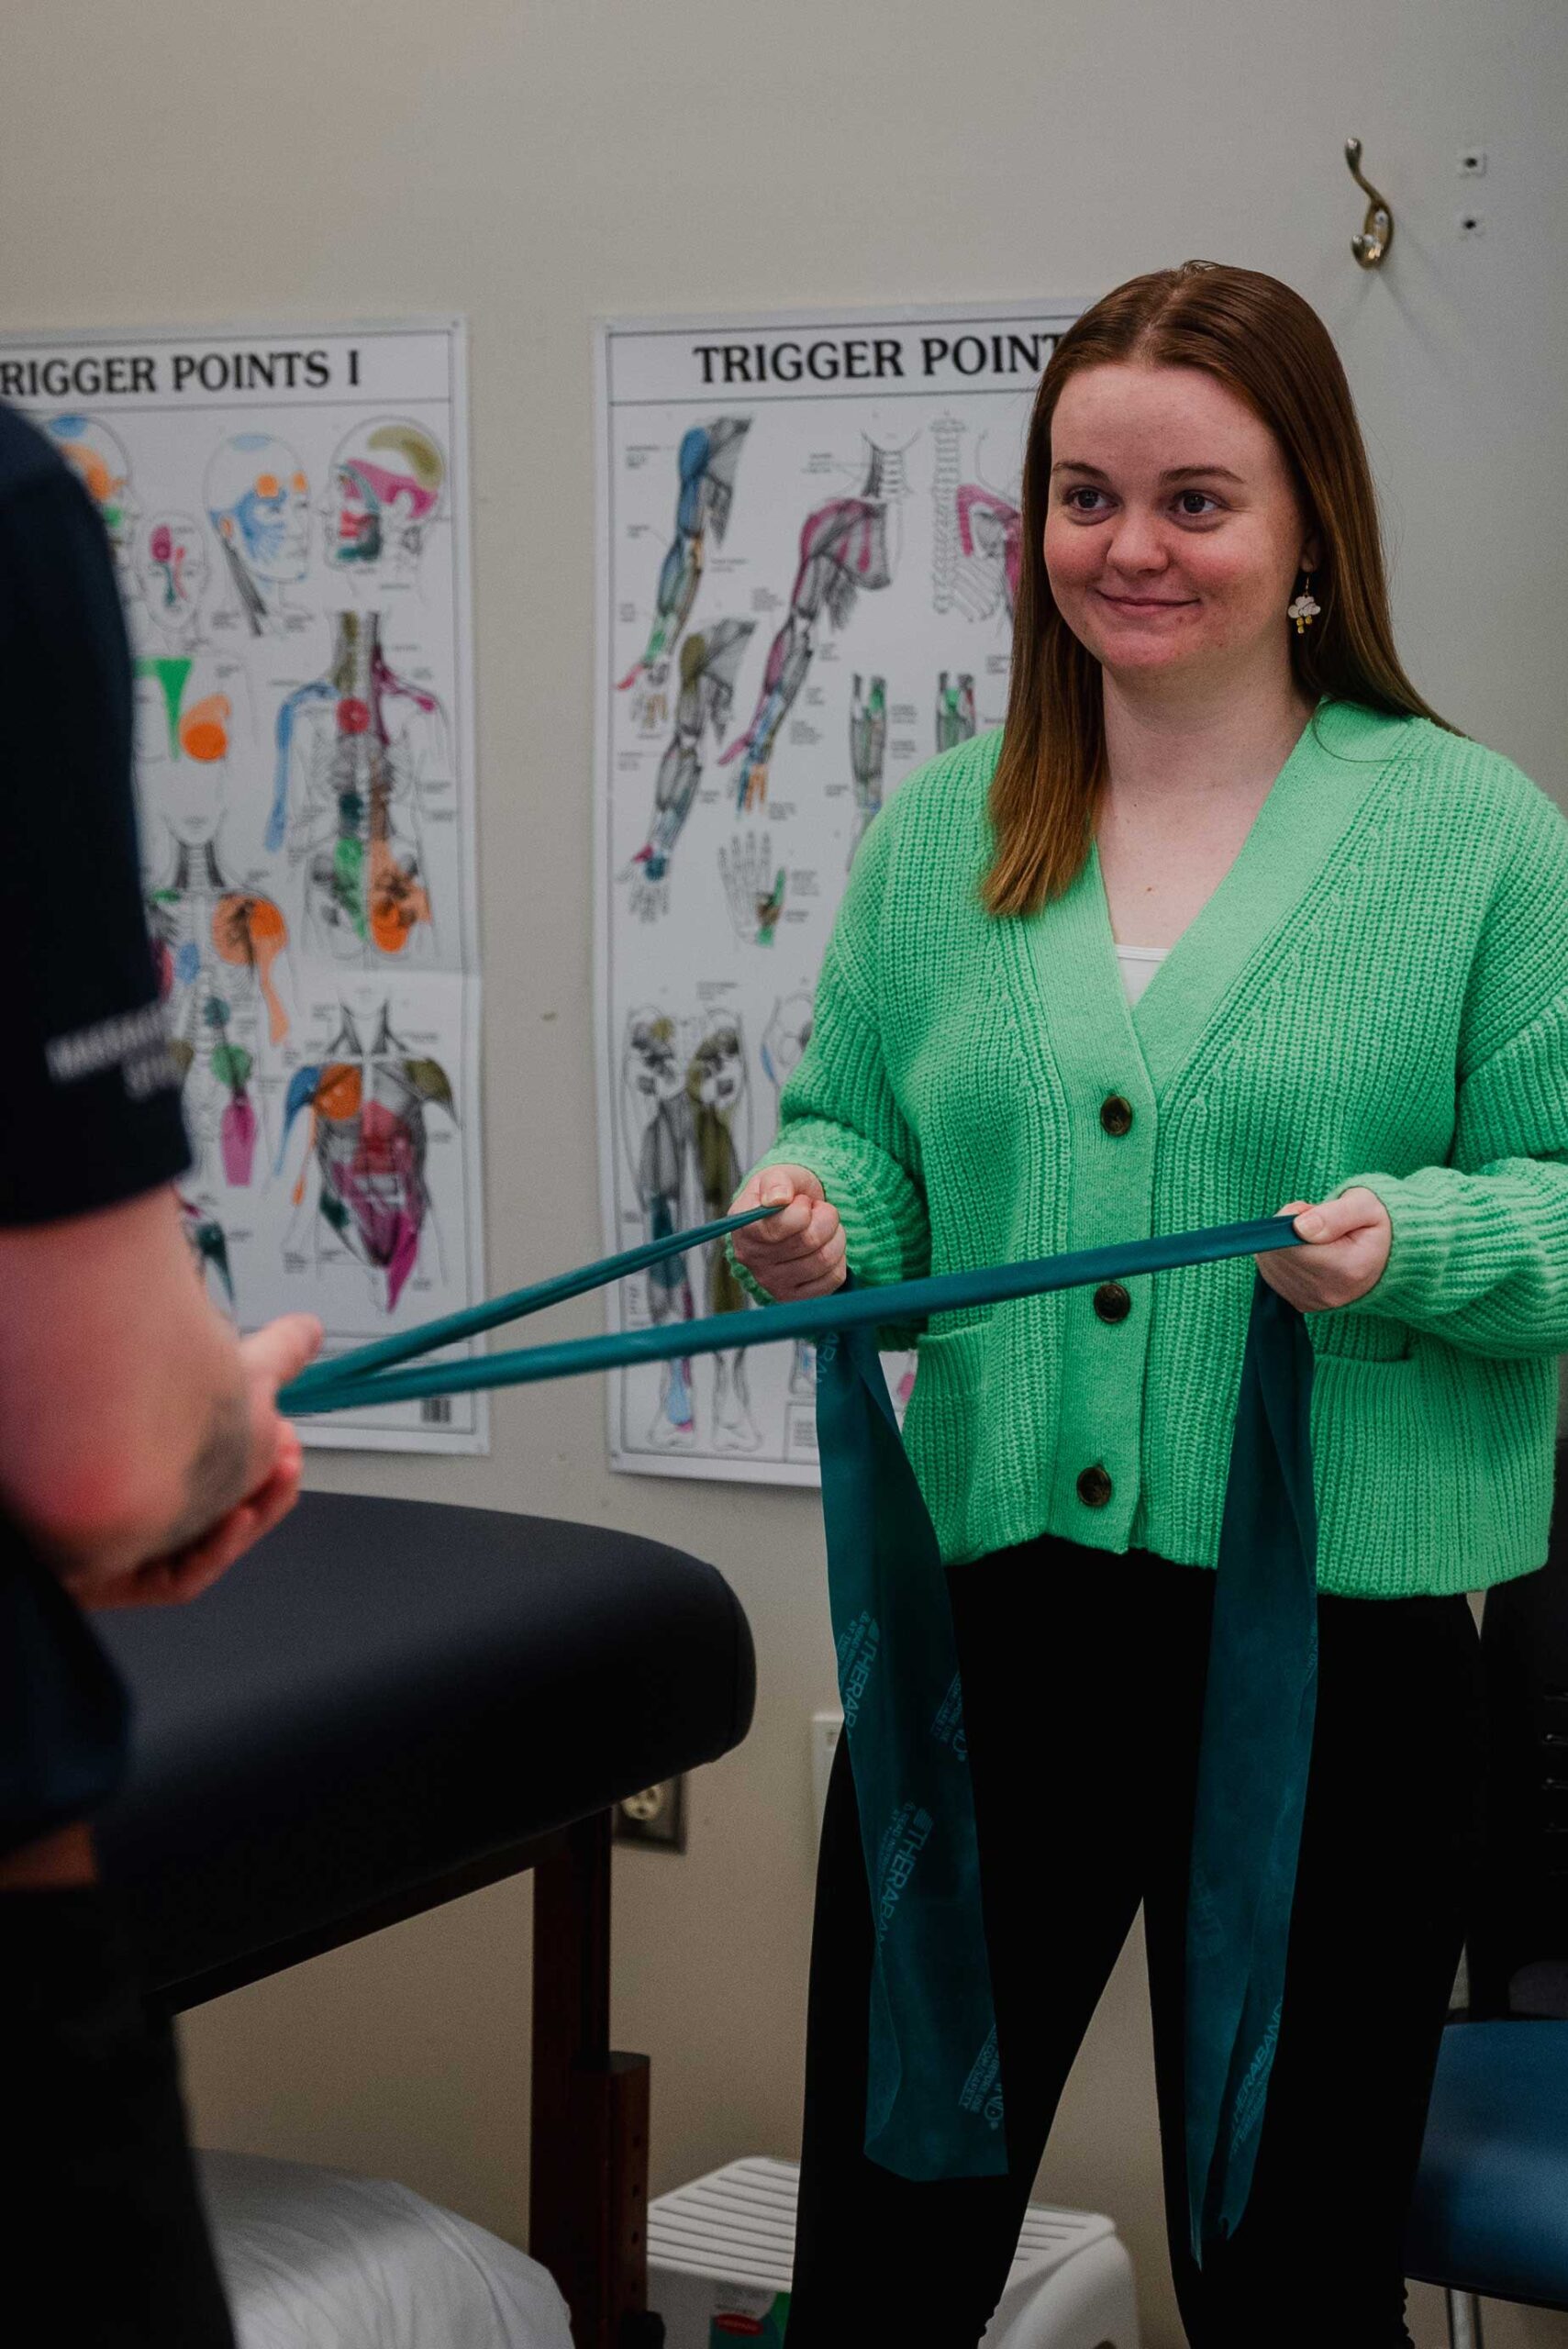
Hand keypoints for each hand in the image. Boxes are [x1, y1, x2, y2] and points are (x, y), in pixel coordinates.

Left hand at [82, 1313, 321, 1609]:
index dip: (267, 1462)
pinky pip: (175, 1577)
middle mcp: (133, 1502)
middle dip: (267, 1486)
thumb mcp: (224, 1368)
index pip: (221, 1475)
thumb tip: (309, 1331)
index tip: (291, 1438)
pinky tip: (237, 1517)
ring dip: (253, 1517)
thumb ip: (273, 1355)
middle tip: (290, 1457)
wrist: (76, 1442)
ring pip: (202, 1545)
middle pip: (216, 1510)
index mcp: (156, 1457)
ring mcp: (122, 1545)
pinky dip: (215, 1551)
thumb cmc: (137, 1401)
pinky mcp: (111, 1580)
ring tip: (279, 1479)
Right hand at [729, 1165, 846, 1301]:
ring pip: (825, 1259)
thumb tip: (777, 1200)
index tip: (802, 1202)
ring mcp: (772, 1283)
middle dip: (825, 1217)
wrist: (797, 1214)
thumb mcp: (779, 1175)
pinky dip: (839, 1258)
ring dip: (835, 1236)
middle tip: (817, 1211)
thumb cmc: (786, 1193)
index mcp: (743, 1227)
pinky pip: (834, 1278)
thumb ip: (777, 1182)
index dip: (800, 1211)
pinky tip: (826, 1247)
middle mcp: (752, 1259)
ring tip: (824, 1227)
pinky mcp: (795, 1297)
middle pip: (808, 1241)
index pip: (774, 1228)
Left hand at [1256, 1189, 1391, 1312]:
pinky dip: (1279, 1255)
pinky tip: (1303, 1250)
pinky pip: (1270, 1272)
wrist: (1385, 1255)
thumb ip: (1335, 1214)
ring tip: (1310, 1234)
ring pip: (1270, 1261)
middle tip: (1310, 1218)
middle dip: (1286, 1229)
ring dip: (1281, 1241)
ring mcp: (1312, 1301)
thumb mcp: (1365, 1206)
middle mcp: (1328, 1292)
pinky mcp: (1299, 1303)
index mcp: (1348, 1268)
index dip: (1292, 1220)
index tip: (1309, 1210)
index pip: (1294, 1245)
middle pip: (1279, 1253)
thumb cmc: (1373, 1224)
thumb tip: (1299, 1228)